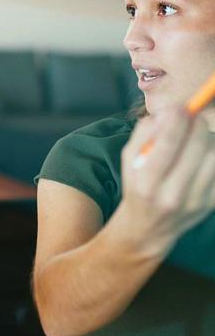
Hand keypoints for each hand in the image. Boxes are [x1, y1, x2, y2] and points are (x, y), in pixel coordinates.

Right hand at [119, 108, 214, 254]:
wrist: (148, 228)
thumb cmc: (138, 187)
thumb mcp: (129, 161)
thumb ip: (144, 134)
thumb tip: (170, 111)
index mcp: (147, 183)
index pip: (169, 142)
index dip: (178, 118)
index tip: (181, 107)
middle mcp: (172, 194)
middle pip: (198, 145)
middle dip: (197, 125)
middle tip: (192, 119)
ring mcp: (196, 201)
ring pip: (214, 154)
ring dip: (207, 139)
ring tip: (195, 141)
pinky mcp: (212, 203)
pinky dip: (213, 155)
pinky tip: (202, 157)